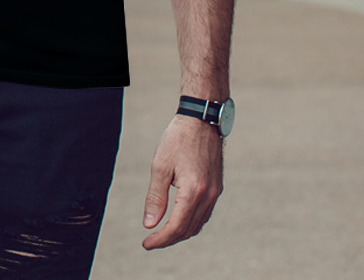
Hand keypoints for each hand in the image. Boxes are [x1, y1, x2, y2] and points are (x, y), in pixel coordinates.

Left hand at [142, 115, 223, 249]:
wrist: (201, 120)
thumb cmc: (178, 139)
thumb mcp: (160, 166)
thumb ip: (155, 197)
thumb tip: (149, 224)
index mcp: (193, 191)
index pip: (176, 226)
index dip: (160, 239)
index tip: (146, 244)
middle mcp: (208, 195)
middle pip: (188, 229)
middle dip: (169, 238)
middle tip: (151, 240)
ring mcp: (215, 192)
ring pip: (198, 224)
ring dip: (181, 232)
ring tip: (162, 233)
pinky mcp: (217, 187)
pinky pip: (205, 213)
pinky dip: (191, 221)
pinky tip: (179, 219)